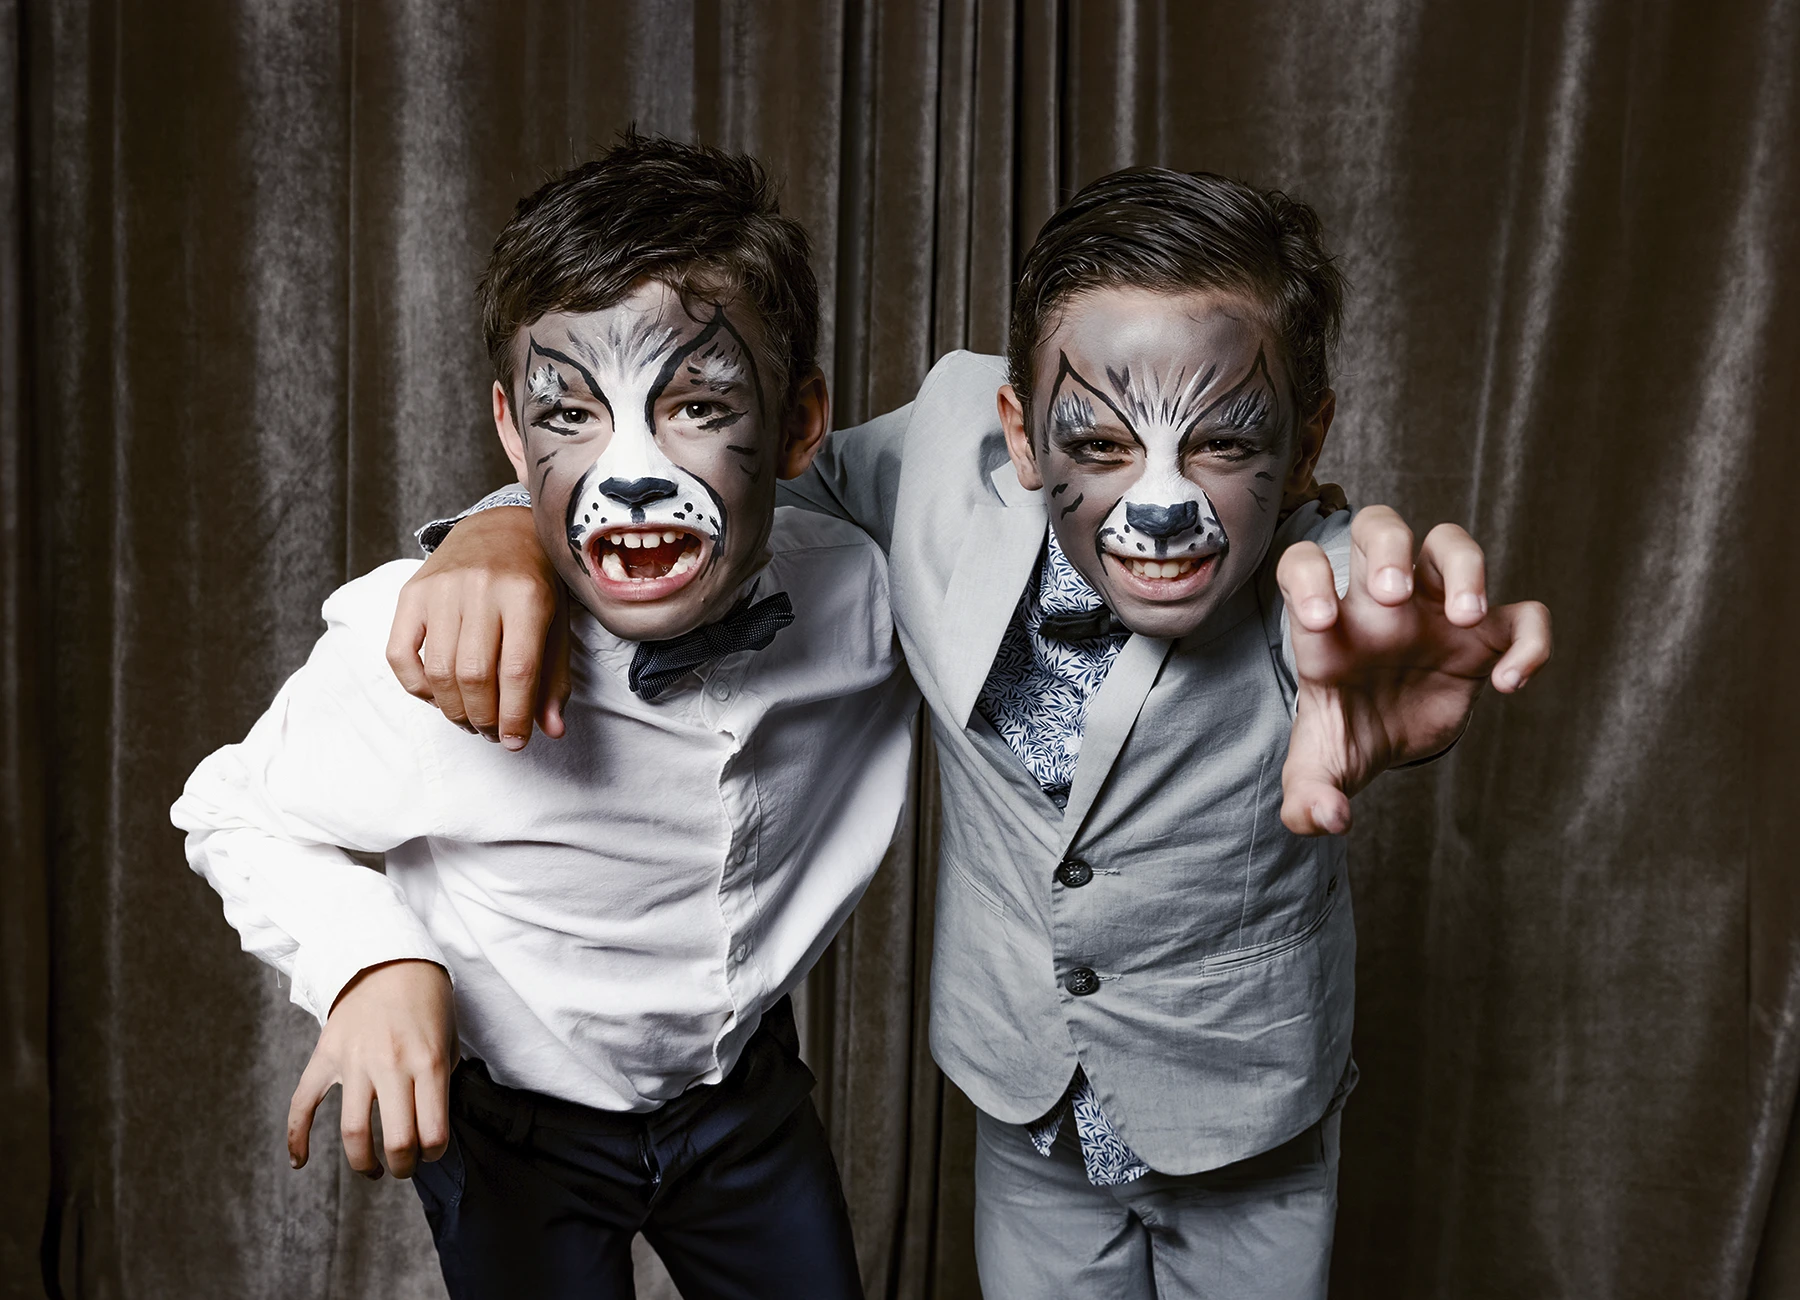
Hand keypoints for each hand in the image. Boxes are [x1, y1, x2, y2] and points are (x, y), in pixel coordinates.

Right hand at [288, 959, 456, 1179]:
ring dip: (364, 1163)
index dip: (434, 1153)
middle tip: (405, 1168)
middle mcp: (392, 1065)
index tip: (432, 1152)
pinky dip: (296, 1138)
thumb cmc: (427, 1002)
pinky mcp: (326, 1056)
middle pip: (397, 1140)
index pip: (433, 1132)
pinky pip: (303, 1104)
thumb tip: (433, 1124)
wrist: (389, 959)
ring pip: (353, 1133)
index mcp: (428, 1062)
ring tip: (373, 1170)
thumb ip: (442, 1080)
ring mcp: (355, 1062)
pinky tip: (300, 1161)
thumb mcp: (449, 1039)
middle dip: (404, 1166)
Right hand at [386, 505, 570, 748]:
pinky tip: (438, 695)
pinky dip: (417, 687)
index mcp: (526, 595)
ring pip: (439, 671)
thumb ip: (554, 677)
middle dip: (483, 718)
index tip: (515, 742)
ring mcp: (441, 589)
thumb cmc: (535, 582)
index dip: (514, 716)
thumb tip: (551, 730)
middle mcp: (481, 589)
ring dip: (453, 710)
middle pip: (474, 676)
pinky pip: (399, 654)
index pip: (517, 671)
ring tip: (470, 719)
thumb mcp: (556, 623)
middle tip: (491, 732)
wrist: (501, 528)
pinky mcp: (411, 592)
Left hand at [1275, 505, 1551, 834]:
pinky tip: (1511, 685)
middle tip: (1395, 595)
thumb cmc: (1348, 736)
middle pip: (1380, 526)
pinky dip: (1529, 641)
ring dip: (1463, 567)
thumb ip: (1308, 799)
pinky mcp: (1487, 638)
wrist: (1391, 744)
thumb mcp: (1320, 772)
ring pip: (1450, 544)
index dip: (1308, 578)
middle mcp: (1381, 605)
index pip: (1305, 566)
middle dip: (1388, 548)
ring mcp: (1435, 612)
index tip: (1323, 621)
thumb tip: (1328, 821)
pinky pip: (1523, 615)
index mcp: (1330, 626)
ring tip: (1464, 618)